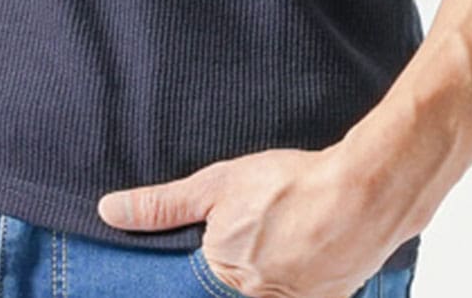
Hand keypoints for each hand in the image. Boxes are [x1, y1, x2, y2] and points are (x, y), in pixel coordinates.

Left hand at [96, 144, 392, 297]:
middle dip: (247, 259)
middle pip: (239, 281)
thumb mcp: (217, 184)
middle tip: (267, 226)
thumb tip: (108, 212)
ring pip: (272, 286)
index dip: (215, 255)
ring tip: (289, 232)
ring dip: (277, 262)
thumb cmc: (288, 185)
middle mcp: (254, 297)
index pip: (201, 276)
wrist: (363, 195)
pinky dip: (306, 269)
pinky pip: (305, 288)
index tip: (231, 240)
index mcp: (222, 272)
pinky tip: (313, 243)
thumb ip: (163, 206)